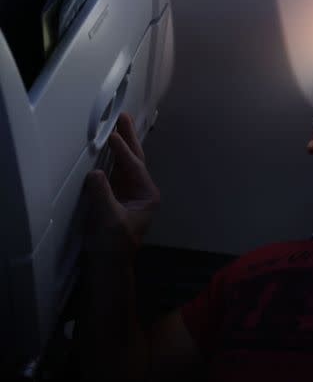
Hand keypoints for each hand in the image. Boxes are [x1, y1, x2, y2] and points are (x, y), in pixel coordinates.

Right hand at [82, 113, 159, 262]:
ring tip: (116, 124)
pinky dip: (110, 157)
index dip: (123, 150)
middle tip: (122, 116)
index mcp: (147, 195)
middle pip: (135, 159)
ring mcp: (129, 193)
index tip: (112, 134)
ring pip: (126, 163)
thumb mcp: (108, 219)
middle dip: (129, 138)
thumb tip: (95, 173)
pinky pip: (115, 171)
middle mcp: (141, 191)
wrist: (107, 264)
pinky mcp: (116, 196)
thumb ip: (103, 195)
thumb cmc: (113, 245)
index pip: (134, 167)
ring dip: (121, 144)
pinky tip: (106, 147)